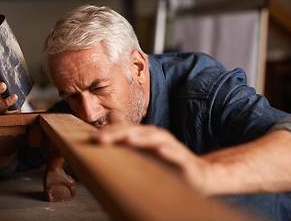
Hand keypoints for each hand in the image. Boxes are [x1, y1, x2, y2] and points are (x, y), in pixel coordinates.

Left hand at [93, 122, 209, 192]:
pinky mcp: (186, 162)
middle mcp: (159, 139)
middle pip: (139, 131)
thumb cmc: (167, 162)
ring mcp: (173, 149)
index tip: (93, 138)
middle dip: (119, 133)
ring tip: (129, 139)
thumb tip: (110, 116)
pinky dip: (170, 153)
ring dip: (143, 138)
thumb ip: (128, 133)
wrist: (198, 175)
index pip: (127, 129)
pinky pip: (178, 156)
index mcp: (148, 136)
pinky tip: (161, 151)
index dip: (111, 132)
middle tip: (101, 138)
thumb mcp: (144, 148)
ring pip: (158, 139)